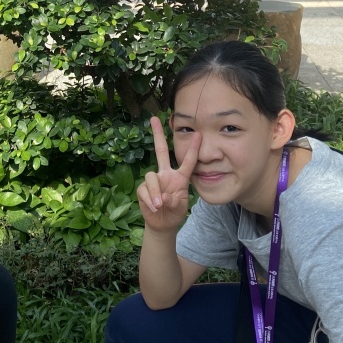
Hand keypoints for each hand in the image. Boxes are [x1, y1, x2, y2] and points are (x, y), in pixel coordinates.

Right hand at [137, 116, 200, 232]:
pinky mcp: (143, 189)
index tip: (200, 134)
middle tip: (153, 118)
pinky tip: (155, 207)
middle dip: (157, 134)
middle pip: (160, 151)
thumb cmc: (175, 212)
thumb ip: (176, 201)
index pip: (188, 161)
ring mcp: (154, 180)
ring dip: (155, 192)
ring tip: (160, 205)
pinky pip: (144, 189)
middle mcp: (166, 174)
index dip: (194, 149)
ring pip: (151, 177)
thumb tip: (163, 197)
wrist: (163, 223)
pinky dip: (149, 199)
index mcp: (180, 178)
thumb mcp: (181, 207)